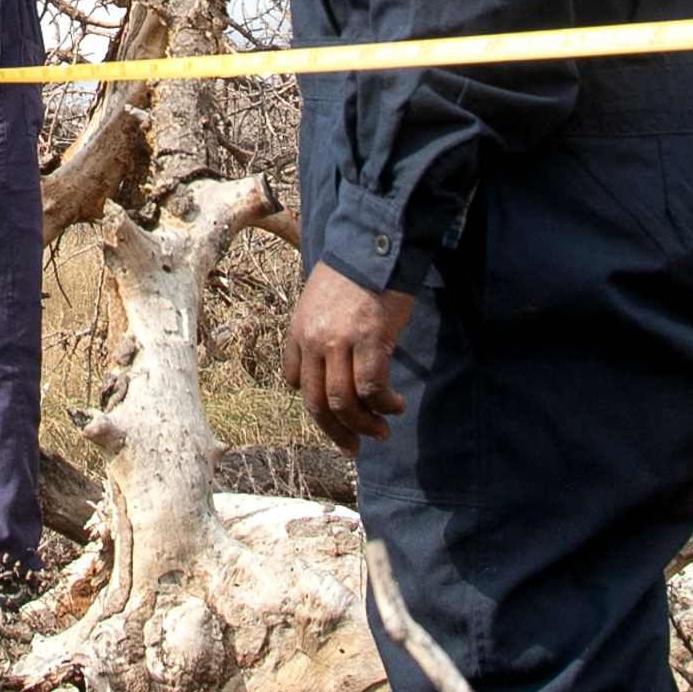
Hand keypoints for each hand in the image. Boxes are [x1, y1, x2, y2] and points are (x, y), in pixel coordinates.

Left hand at [284, 262, 415, 451]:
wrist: (374, 244)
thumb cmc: (353, 272)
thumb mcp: (319, 301)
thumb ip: (318, 333)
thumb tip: (329, 367)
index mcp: (298, 330)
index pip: (297, 382)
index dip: (316, 404)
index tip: (335, 415)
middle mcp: (313, 339)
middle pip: (317, 402)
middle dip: (336, 431)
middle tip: (354, 447)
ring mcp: (339, 340)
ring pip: (343, 401)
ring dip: (362, 424)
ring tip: (380, 432)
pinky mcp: (370, 339)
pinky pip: (372, 387)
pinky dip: (384, 404)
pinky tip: (395, 406)